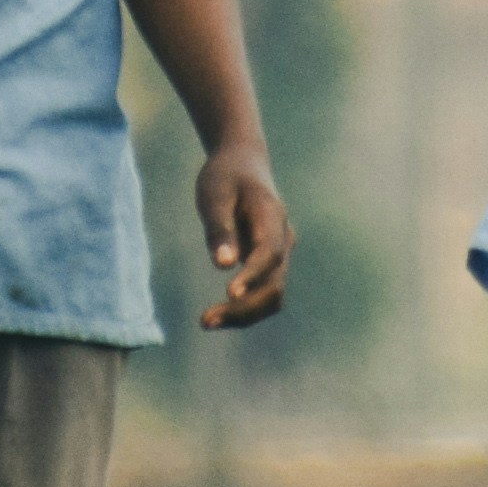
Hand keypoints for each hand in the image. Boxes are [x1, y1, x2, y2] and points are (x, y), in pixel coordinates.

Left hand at [193, 142, 293, 329]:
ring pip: (273, 295)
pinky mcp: (269, 264)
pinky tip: (217, 315)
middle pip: (275, 284)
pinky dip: (244, 308)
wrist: (243, 164)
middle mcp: (283, 239)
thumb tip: (223, 265)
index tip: (229, 293)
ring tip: (206, 322)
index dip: (253, 275)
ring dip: (245, 314)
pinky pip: (264, 293)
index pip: (269, 253)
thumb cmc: (225, 177)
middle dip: (244, 308)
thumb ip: (219, 229)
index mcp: (272, 217)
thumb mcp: (214, 195)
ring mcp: (280, 254)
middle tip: (204, 321)